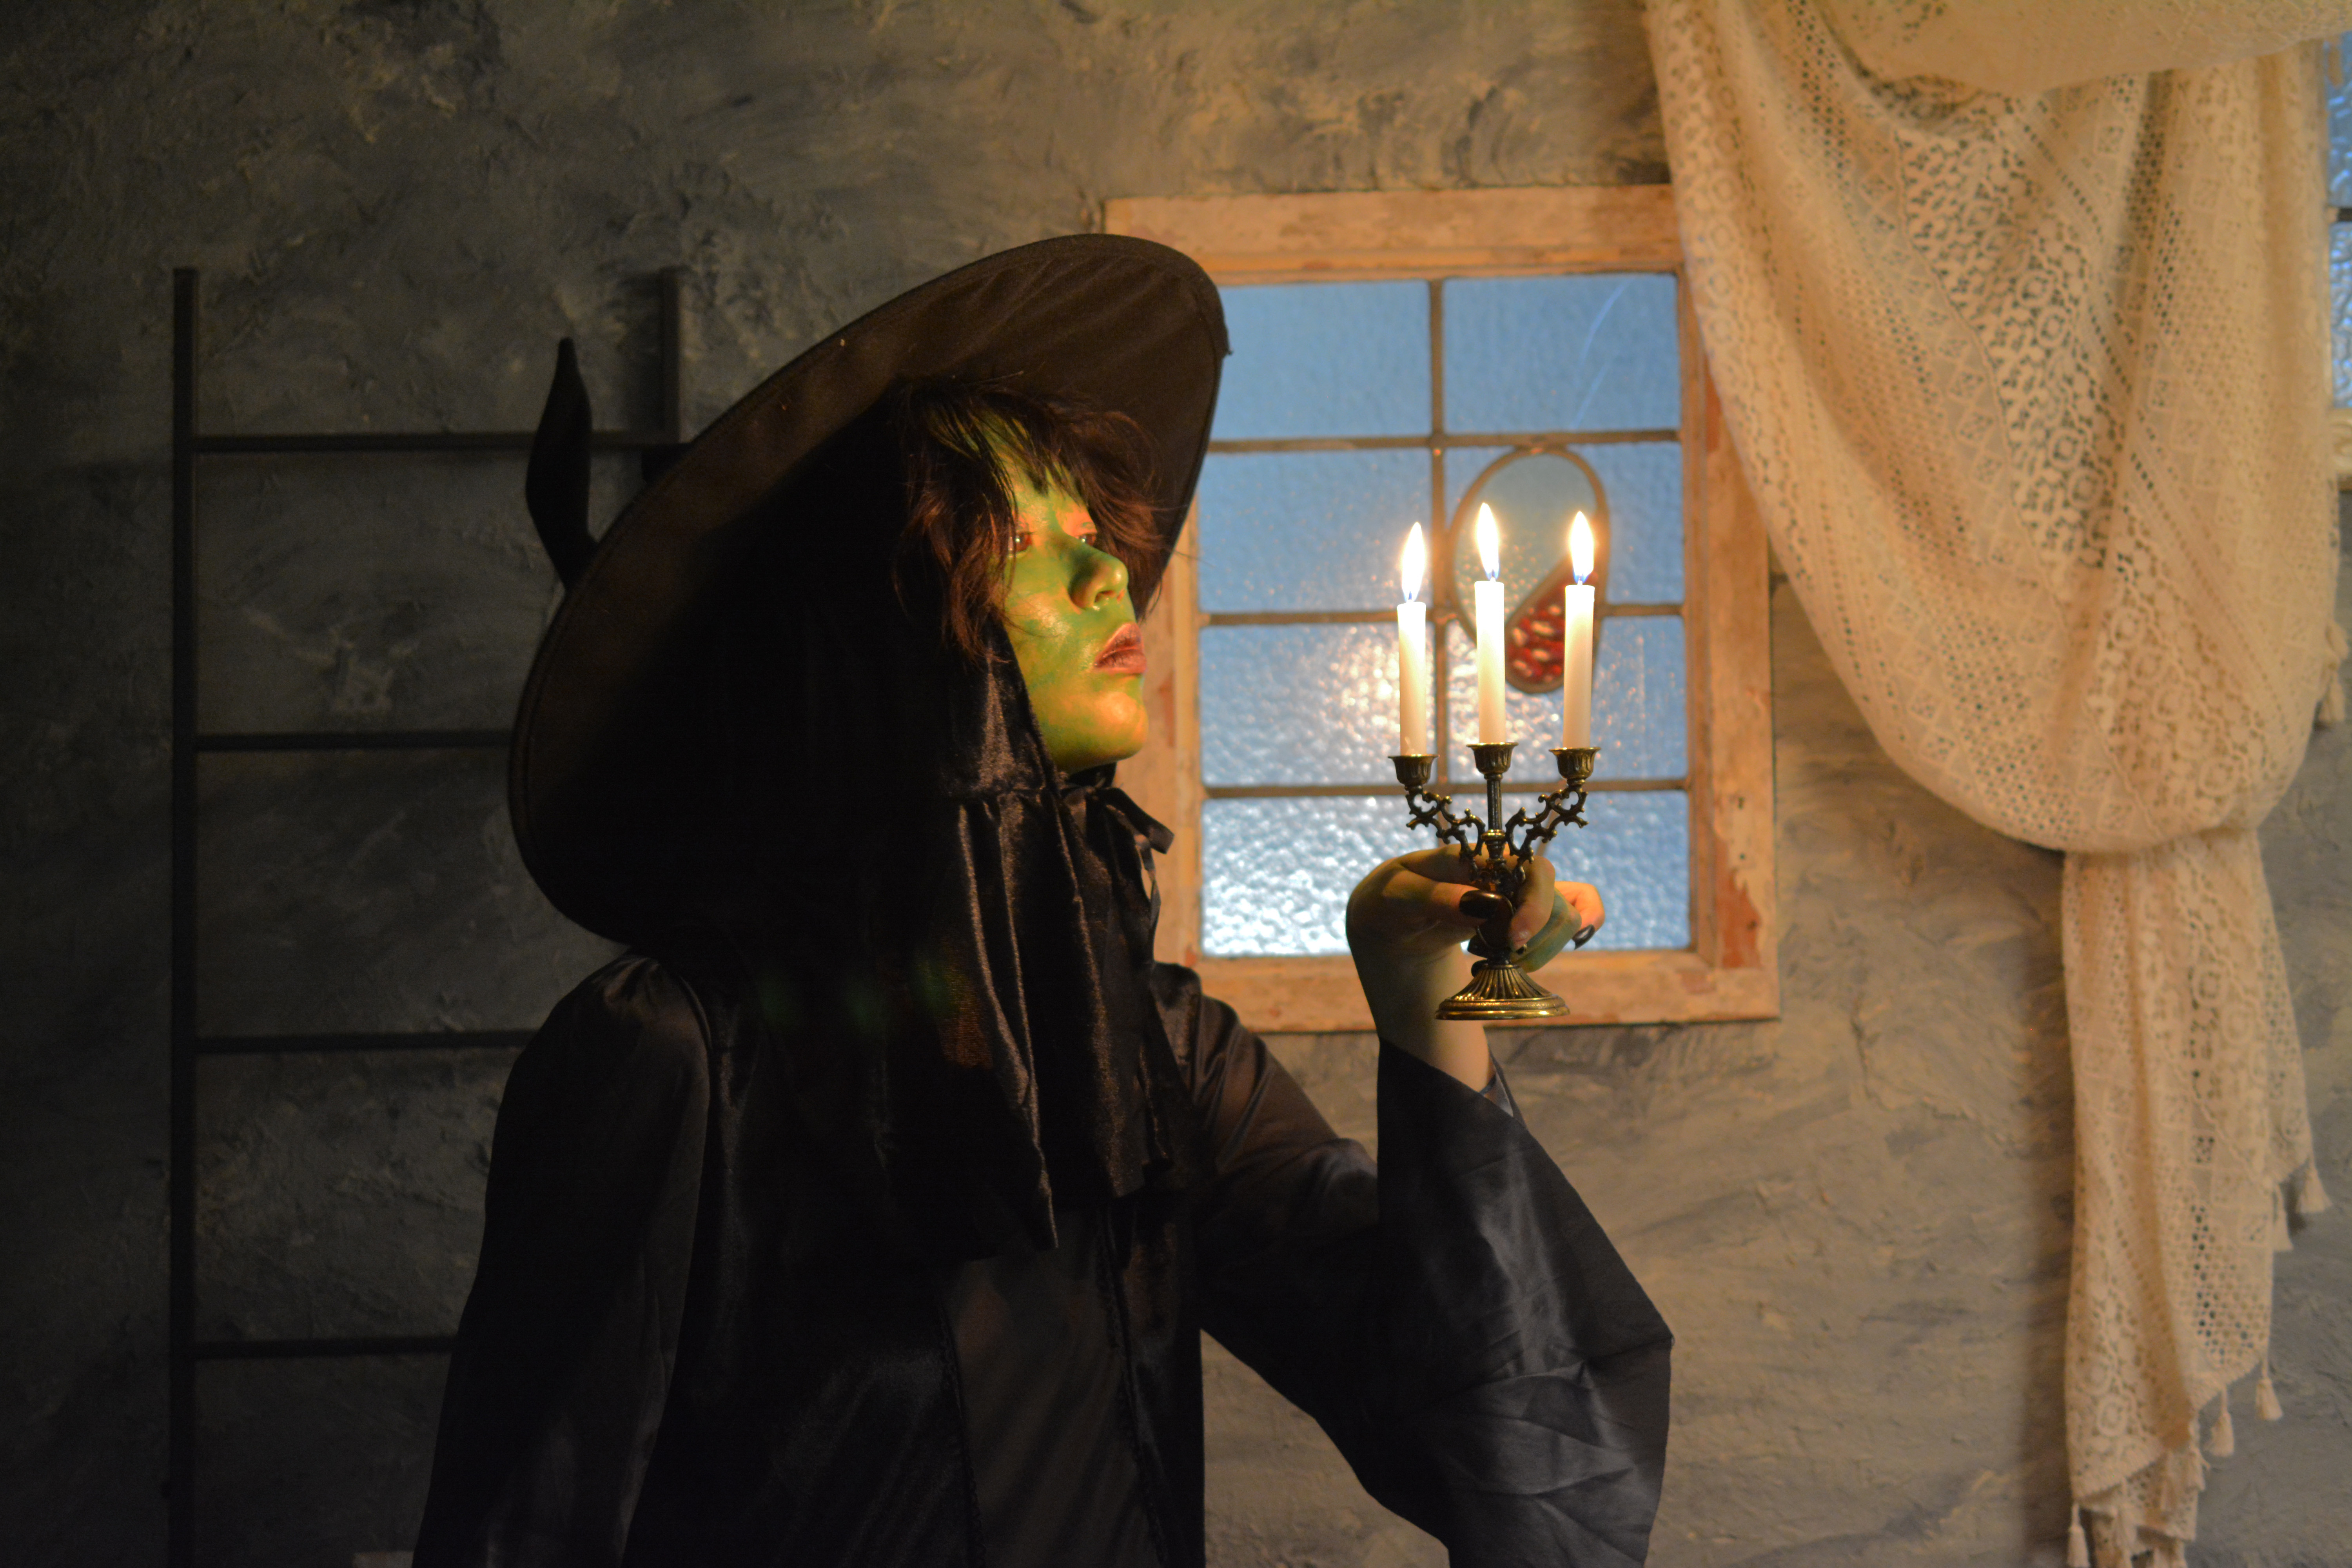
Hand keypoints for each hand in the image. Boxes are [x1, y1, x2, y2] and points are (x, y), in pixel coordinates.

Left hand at [1344, 849, 1602, 1088]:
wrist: (1392, 920)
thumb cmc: (1392, 900)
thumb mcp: (1397, 897)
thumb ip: (1435, 898)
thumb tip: (1482, 904)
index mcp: (1477, 856)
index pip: (1530, 869)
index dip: (1533, 906)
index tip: (1513, 941)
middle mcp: (1507, 872)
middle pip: (1556, 895)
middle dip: (1540, 934)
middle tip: (1504, 956)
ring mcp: (1520, 893)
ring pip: (1567, 914)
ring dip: (1545, 947)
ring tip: (1503, 959)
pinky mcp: (1526, 915)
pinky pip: (1575, 913)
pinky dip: (1574, 932)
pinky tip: (1541, 952)